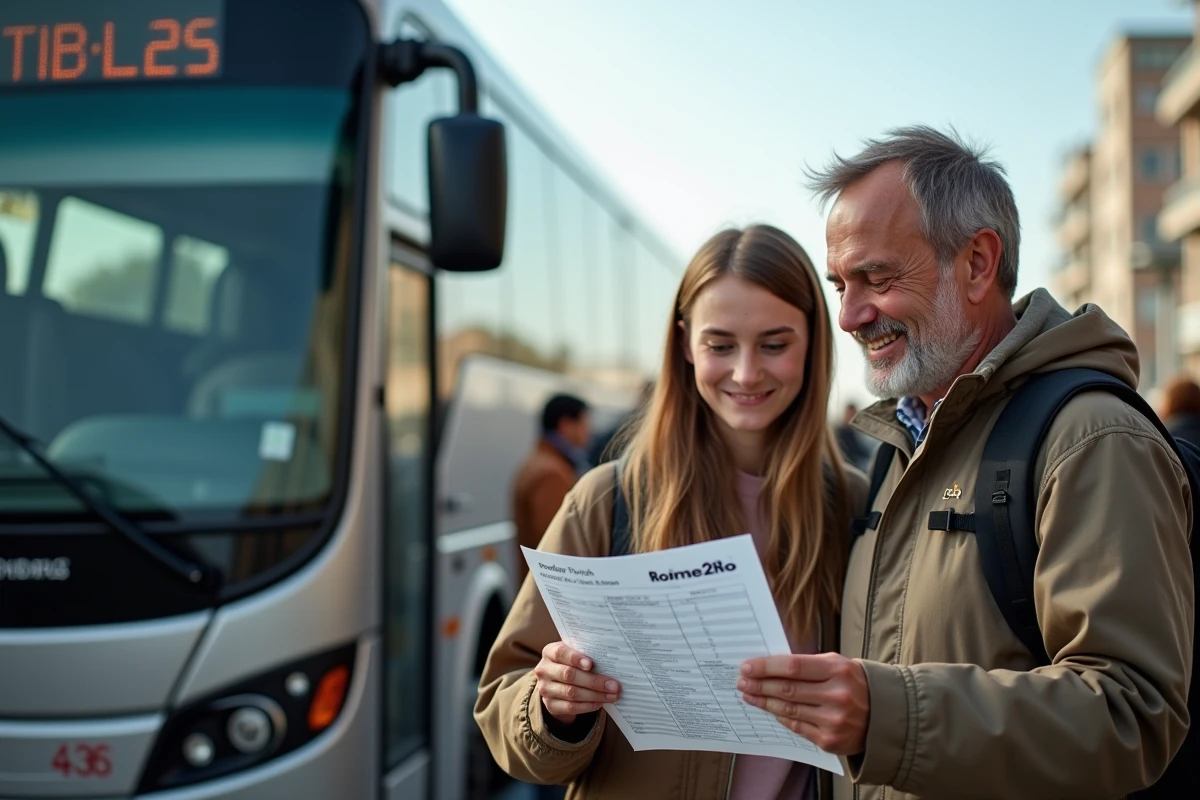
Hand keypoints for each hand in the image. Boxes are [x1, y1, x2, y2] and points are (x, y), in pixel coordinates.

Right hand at [534, 642, 620, 724]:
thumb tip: (610, 661)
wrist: (557, 683)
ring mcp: (545, 689)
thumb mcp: (575, 655)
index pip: (560, 653)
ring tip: (612, 695)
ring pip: (571, 693)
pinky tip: (600, 703)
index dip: (576, 658)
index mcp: (549, 652)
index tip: (591, 664)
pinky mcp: (550, 705)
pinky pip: (570, 707)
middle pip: (568, 675)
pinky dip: (587, 706)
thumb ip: (586, 654)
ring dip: (595, 695)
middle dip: (593, 681)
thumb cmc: (571, 664)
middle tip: (613, 685)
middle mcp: (544, 670)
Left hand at [737, 652, 869, 754]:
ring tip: (749, 695)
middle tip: (742, 681)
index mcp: (838, 670)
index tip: (746, 666)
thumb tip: (769, 666)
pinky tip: (769, 709)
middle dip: (759, 685)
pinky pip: (796, 726)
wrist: (884, 715)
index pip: (793, 667)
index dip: (766, 667)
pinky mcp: (830, 740)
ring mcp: (833, 720)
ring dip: (764, 702)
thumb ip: (807, 664)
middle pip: (787, 690)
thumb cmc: (853, 683)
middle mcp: (836, 696)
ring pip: (788, 710)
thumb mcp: (837, 664)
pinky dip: (780, 717)